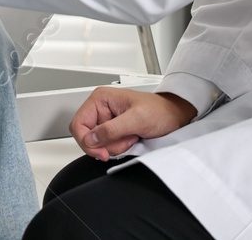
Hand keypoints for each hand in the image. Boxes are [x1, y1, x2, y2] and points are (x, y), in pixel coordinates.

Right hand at [68, 87, 197, 161]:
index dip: (87, 142)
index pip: (78, 124)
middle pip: (87, 136)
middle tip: (124, 141)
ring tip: (131, 137)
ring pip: (97, 143)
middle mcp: (100, 108)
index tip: (102, 152)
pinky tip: (130, 140)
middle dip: (105, 144)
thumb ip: (111, 129)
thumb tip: (91, 139)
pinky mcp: (112, 129)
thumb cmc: (159, 111)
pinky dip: (118, 148)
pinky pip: (106, 145)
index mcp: (100, 99)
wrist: (173, 116)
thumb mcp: (136, 120)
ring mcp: (106, 119)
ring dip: (115, 146)